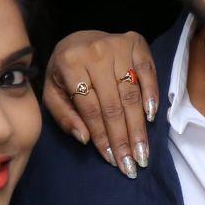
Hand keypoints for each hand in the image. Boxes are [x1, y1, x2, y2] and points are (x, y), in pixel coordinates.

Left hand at [44, 30, 158, 178]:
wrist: (79, 40)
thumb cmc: (65, 72)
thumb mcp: (53, 93)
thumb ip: (64, 116)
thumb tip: (85, 139)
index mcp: (70, 64)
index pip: (90, 109)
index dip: (102, 137)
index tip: (112, 160)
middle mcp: (95, 52)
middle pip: (113, 104)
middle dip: (124, 138)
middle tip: (132, 165)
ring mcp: (117, 44)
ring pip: (131, 93)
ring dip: (139, 126)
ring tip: (143, 152)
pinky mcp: (136, 42)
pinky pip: (148, 71)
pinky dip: (151, 94)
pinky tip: (151, 117)